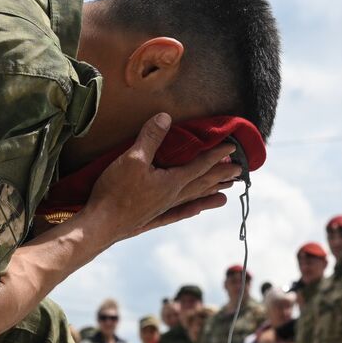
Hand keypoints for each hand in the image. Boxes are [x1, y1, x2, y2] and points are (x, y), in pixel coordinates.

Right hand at [84, 114, 240, 240]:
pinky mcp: (152, 218)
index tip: (232, 149)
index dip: (216, 155)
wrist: (101, 224)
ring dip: (211, 193)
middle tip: (240, 172)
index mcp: (172, 182)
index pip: (200, 165)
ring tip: (227, 193)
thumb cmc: (116, 191)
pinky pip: (179, 213)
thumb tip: (166, 118)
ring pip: (194, 199)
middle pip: (202, 184)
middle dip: (221, 176)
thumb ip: (151, 138)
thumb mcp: (133, 159)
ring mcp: (163, 209)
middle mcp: (173, 196)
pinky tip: (198, 210)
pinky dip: (192, 209)